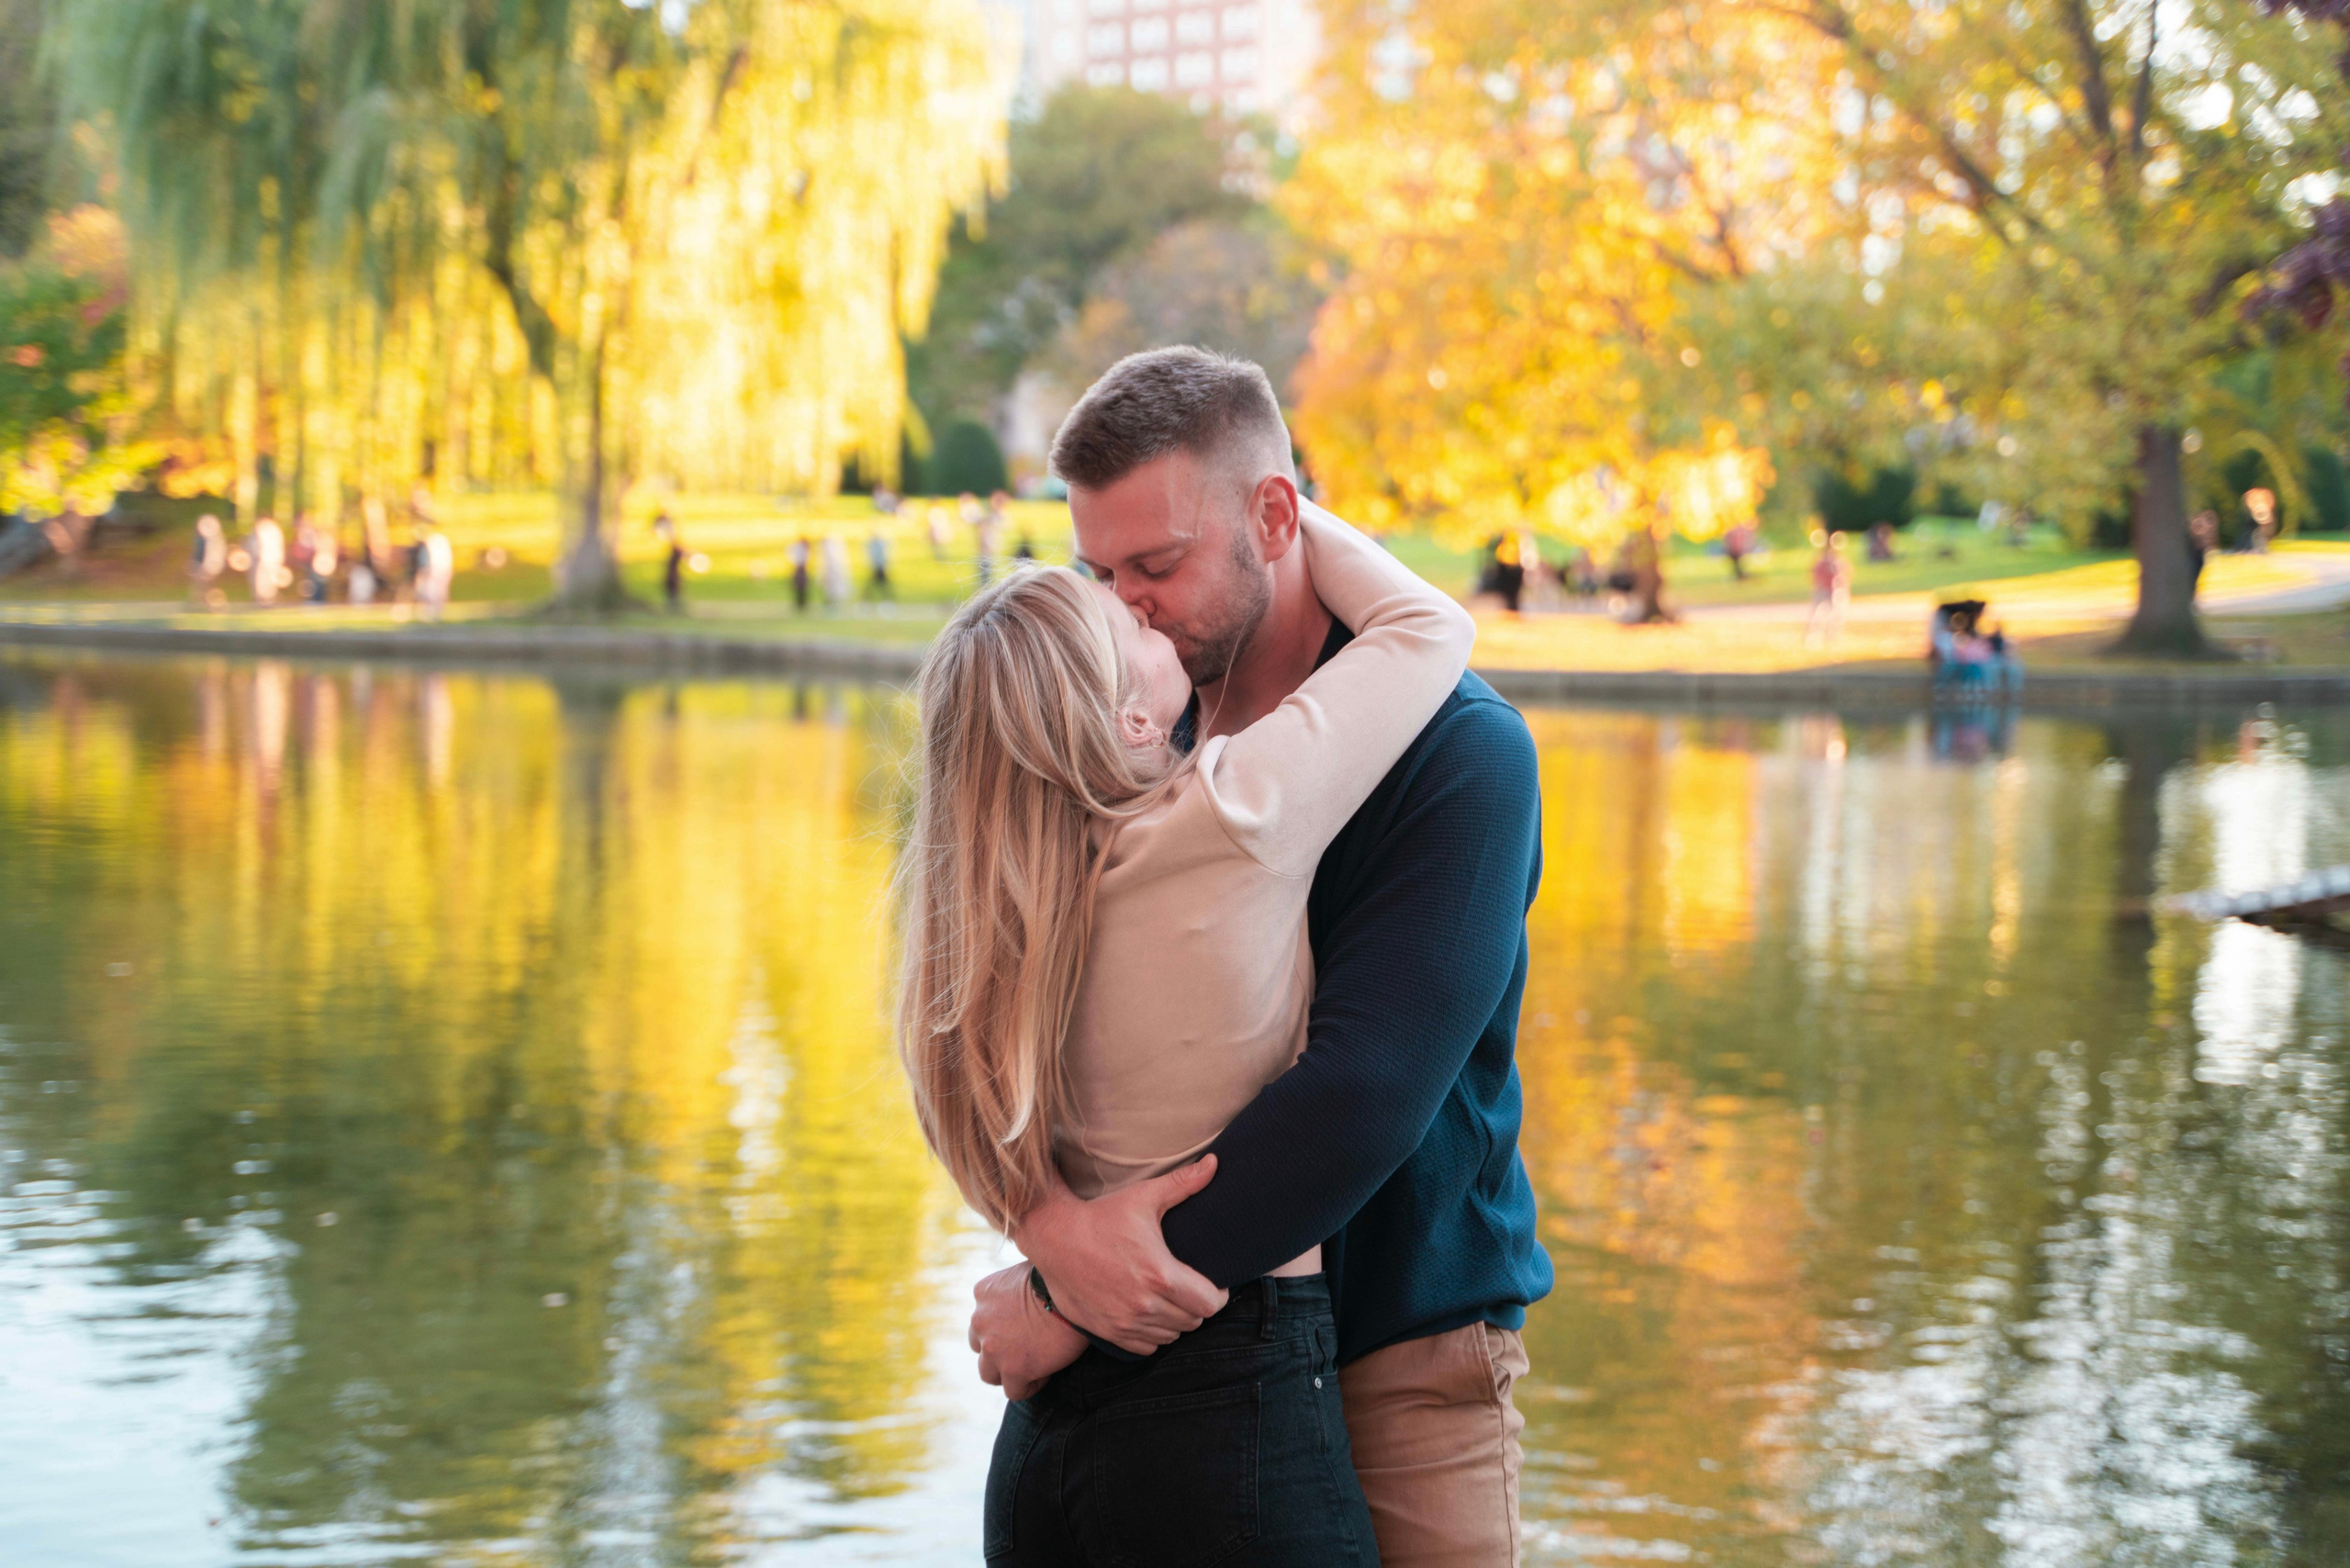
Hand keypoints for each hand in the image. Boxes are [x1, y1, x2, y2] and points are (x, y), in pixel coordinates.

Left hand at [969, 1263, 1087, 1399]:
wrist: (1075, 1291)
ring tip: (1035, 1367)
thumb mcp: (1026, 1272)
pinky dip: (1029, 1386)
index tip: (1025, 1329)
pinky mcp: (1013, 1369)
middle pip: (980, 1348)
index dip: (1003, 1328)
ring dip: (1008, 1373)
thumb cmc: (1061, 1278)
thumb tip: (1025, 1299)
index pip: (982, 1320)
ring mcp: (993, 1348)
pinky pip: (1015, 1391)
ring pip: (989, 1375)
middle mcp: (980, 1320)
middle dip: (998, 1352)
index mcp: (983, 1293)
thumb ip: (1015, 1289)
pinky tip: (1047, 1373)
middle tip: (1025, 1350)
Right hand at [1011, 1158, 1228, 1355]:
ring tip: (1171, 1298)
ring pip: (1171, 1336)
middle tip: (1191, 1287)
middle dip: (1197, 1305)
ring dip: (1176, 1320)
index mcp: (1160, 1275)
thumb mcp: (1144, 1197)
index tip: (1214, 1283)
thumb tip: (1215, 1164)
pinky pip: (1146, 1347)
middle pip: (1194, 1321)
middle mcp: (1145, 1305)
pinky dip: (1153, 1334)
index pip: (1210, 1304)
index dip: (1218, 1294)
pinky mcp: (1108, 1332)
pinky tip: (1149, 1312)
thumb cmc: (1101, 1215)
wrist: (1053, 1237)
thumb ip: (1183, 1183)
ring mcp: (1125, 1323)